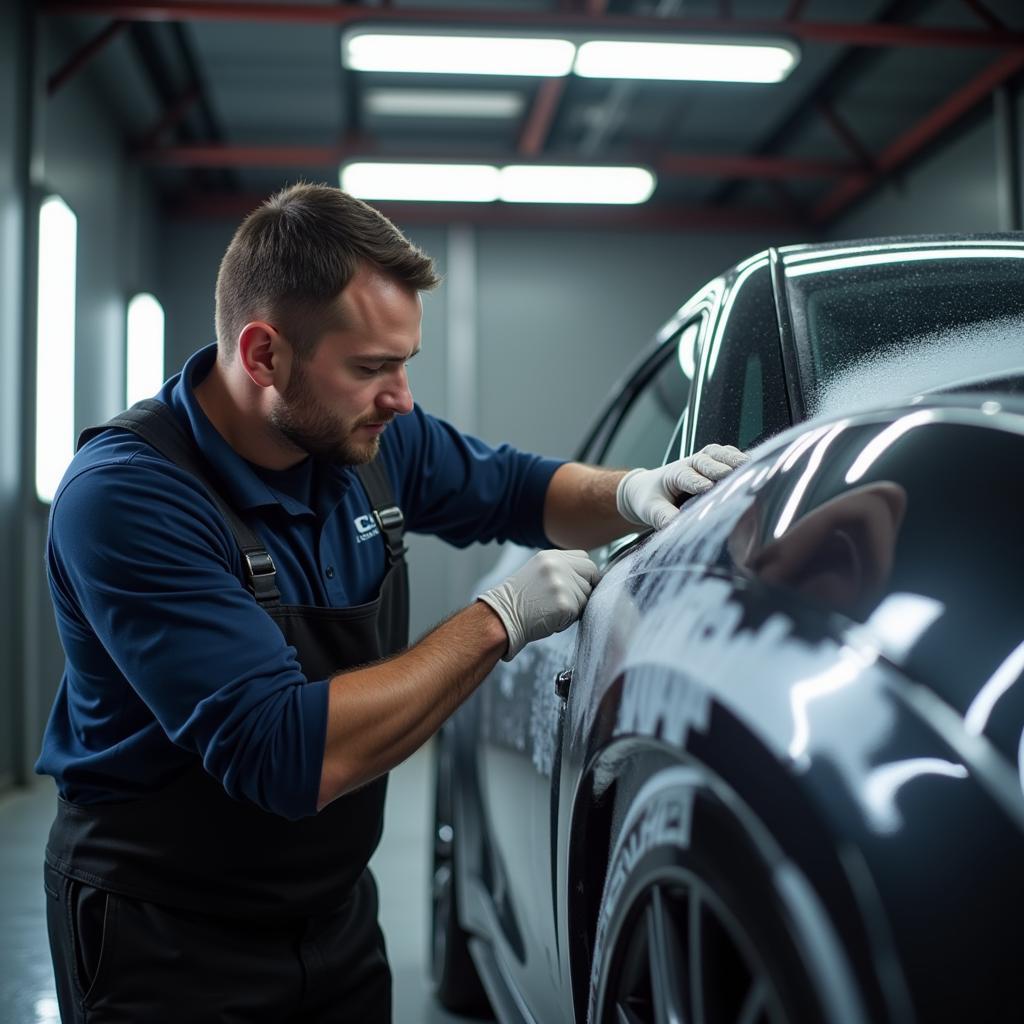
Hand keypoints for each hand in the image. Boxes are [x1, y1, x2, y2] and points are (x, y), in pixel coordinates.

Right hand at [477, 549, 598, 660]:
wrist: (501, 617)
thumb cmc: (518, 600)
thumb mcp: (538, 571)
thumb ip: (561, 568)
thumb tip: (587, 575)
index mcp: (551, 556)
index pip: (585, 558)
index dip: (584, 573)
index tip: (576, 584)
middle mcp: (558, 566)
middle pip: (591, 573)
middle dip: (585, 587)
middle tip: (567, 599)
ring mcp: (563, 584)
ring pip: (587, 595)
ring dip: (576, 605)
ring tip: (552, 608)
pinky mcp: (566, 604)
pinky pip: (580, 612)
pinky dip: (568, 619)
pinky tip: (551, 618)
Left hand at [616, 444, 748, 530]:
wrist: (647, 488)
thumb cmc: (650, 499)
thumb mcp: (651, 510)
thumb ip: (663, 516)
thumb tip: (676, 526)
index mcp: (673, 474)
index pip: (686, 476)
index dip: (696, 481)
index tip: (706, 487)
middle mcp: (689, 464)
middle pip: (705, 459)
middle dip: (718, 466)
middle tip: (730, 473)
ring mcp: (703, 461)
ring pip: (718, 453)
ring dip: (732, 457)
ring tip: (748, 463)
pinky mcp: (714, 464)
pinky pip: (727, 455)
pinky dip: (739, 457)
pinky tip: (755, 462)